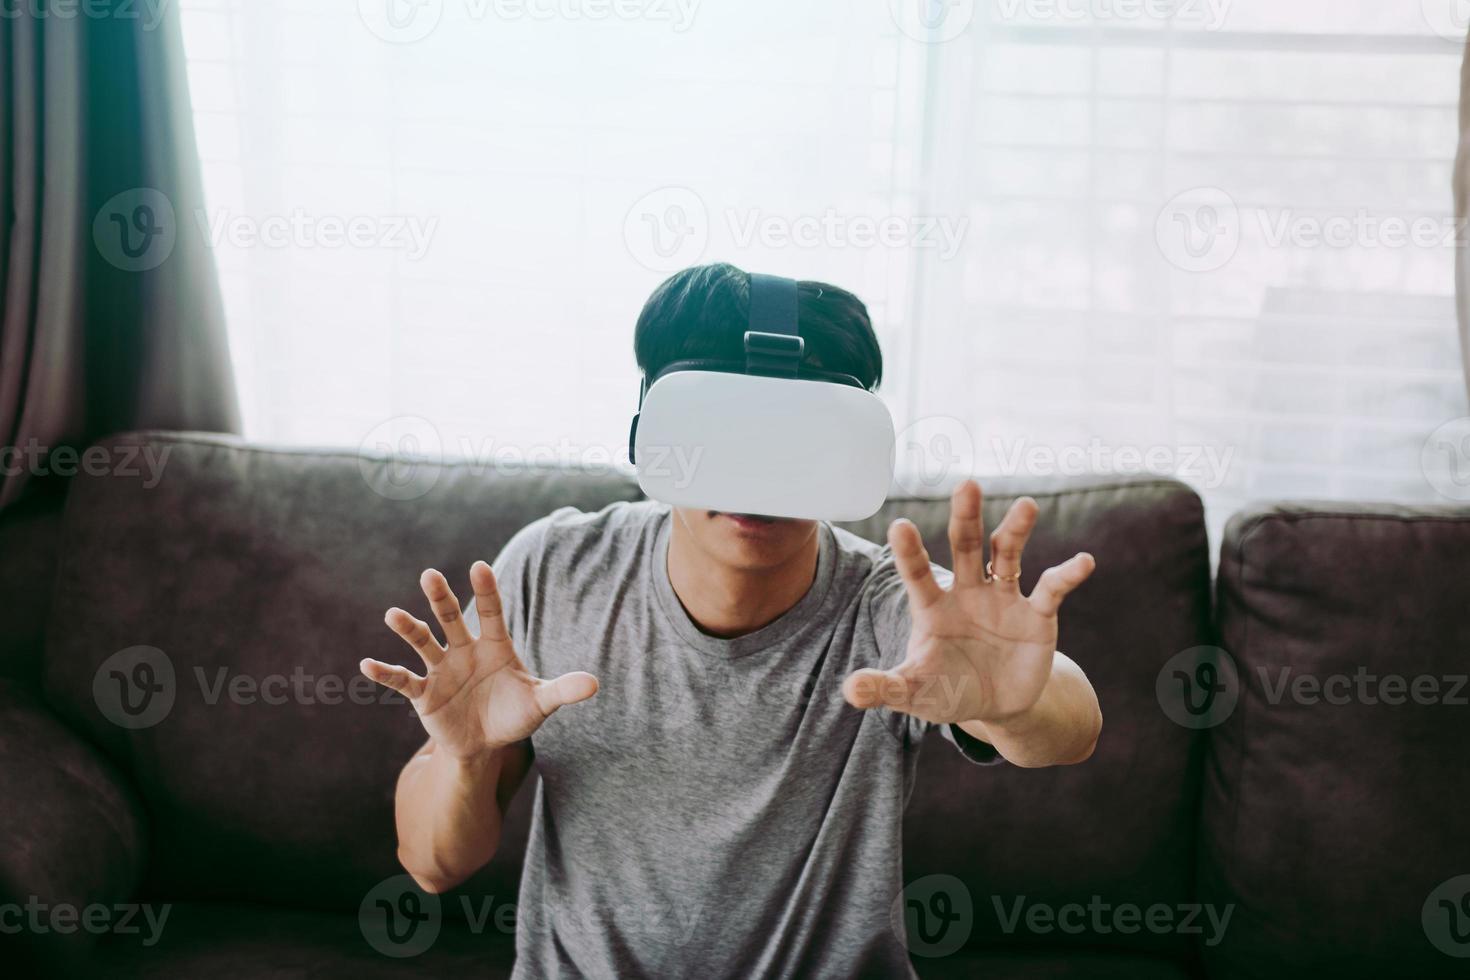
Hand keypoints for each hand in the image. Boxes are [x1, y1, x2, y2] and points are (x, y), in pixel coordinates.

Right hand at [360, 562, 597, 759]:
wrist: (485, 744)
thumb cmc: (514, 715)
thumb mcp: (540, 703)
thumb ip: (562, 690)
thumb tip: (595, 684)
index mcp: (494, 646)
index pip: (492, 612)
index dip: (487, 590)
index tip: (479, 566)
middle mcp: (465, 650)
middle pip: (452, 618)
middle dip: (441, 598)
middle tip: (428, 575)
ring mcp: (442, 669)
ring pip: (423, 643)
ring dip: (409, 628)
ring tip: (393, 614)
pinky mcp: (424, 693)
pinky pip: (403, 679)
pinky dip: (386, 673)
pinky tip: (367, 664)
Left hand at [842, 480, 1094, 725]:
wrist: (996, 705)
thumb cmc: (947, 690)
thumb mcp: (915, 693)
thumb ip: (886, 687)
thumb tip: (850, 691)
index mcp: (933, 607)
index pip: (918, 574)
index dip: (910, 552)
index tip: (899, 526)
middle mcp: (968, 592)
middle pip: (966, 547)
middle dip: (966, 517)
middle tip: (966, 484)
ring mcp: (1003, 599)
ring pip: (1009, 555)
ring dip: (1017, 530)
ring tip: (1026, 505)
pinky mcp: (1037, 615)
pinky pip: (1051, 589)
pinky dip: (1067, 574)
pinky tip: (1082, 561)